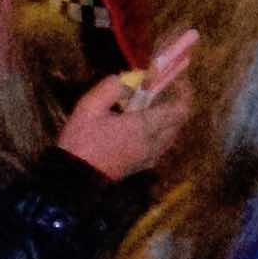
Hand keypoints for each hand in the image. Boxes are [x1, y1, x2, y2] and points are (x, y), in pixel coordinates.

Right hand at [57, 28, 199, 181]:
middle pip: (179, 123)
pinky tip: (146, 125)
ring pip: (171, 136)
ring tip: (155, 105)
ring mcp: (148, 158)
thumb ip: (111, 88)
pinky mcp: (141, 166)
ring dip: (170, 119)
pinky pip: (162, 146)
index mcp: (143, 127)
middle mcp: (152, 144)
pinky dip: (162, 133)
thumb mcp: (89, 106)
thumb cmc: (81, 141)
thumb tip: (128, 81)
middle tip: (165, 89)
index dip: (184, 93)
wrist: (73, 178)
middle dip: (178, 104)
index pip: (178, 110)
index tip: (178, 80)